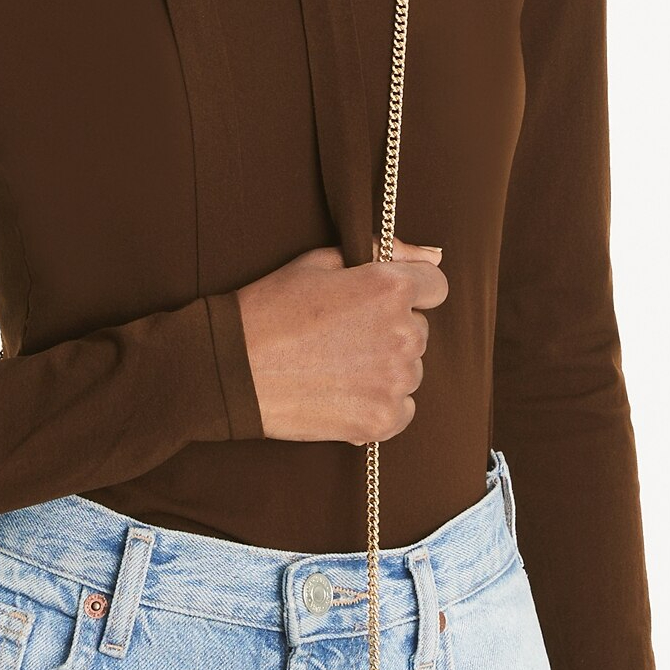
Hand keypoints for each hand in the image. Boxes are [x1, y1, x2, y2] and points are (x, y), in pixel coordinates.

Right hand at [234, 238, 446, 442]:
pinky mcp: (383, 419)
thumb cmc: (271, 308)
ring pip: (410, 370)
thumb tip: (434, 254)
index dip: (408, 291)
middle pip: (419, 330)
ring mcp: (395, 380)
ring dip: (384, 368)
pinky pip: (403, 409)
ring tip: (336, 366)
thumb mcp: (321, 260)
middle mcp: (402, 333)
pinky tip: (343, 393)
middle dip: (390, 330)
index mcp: (390, 288)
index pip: (437, 286)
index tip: (378, 302)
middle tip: (342, 335)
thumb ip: (385, 250)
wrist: (232, 369)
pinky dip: (380, 404)